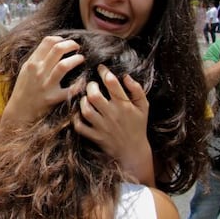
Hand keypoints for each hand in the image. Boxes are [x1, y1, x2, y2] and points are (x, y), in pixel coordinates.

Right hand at [2, 36, 84, 125]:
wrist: (19, 112)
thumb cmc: (24, 90)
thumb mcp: (26, 70)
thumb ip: (37, 58)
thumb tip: (52, 45)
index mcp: (32, 63)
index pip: (48, 41)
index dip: (60, 39)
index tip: (66, 43)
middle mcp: (38, 72)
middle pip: (58, 49)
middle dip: (71, 45)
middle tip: (77, 47)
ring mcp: (45, 85)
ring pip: (64, 65)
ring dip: (76, 59)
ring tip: (81, 59)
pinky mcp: (53, 98)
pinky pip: (70, 89)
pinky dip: (79, 84)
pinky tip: (83, 81)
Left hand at [73, 64, 153, 184]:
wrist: (133, 151)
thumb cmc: (138, 125)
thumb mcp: (143, 106)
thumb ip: (137, 90)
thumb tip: (125, 76)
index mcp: (124, 105)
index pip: (112, 83)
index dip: (104, 72)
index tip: (100, 68)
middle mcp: (112, 115)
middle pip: (94, 95)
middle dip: (90, 86)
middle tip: (92, 85)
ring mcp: (102, 127)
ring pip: (86, 110)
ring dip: (83, 101)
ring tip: (86, 98)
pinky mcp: (95, 136)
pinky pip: (80, 126)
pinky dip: (76, 119)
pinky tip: (79, 113)